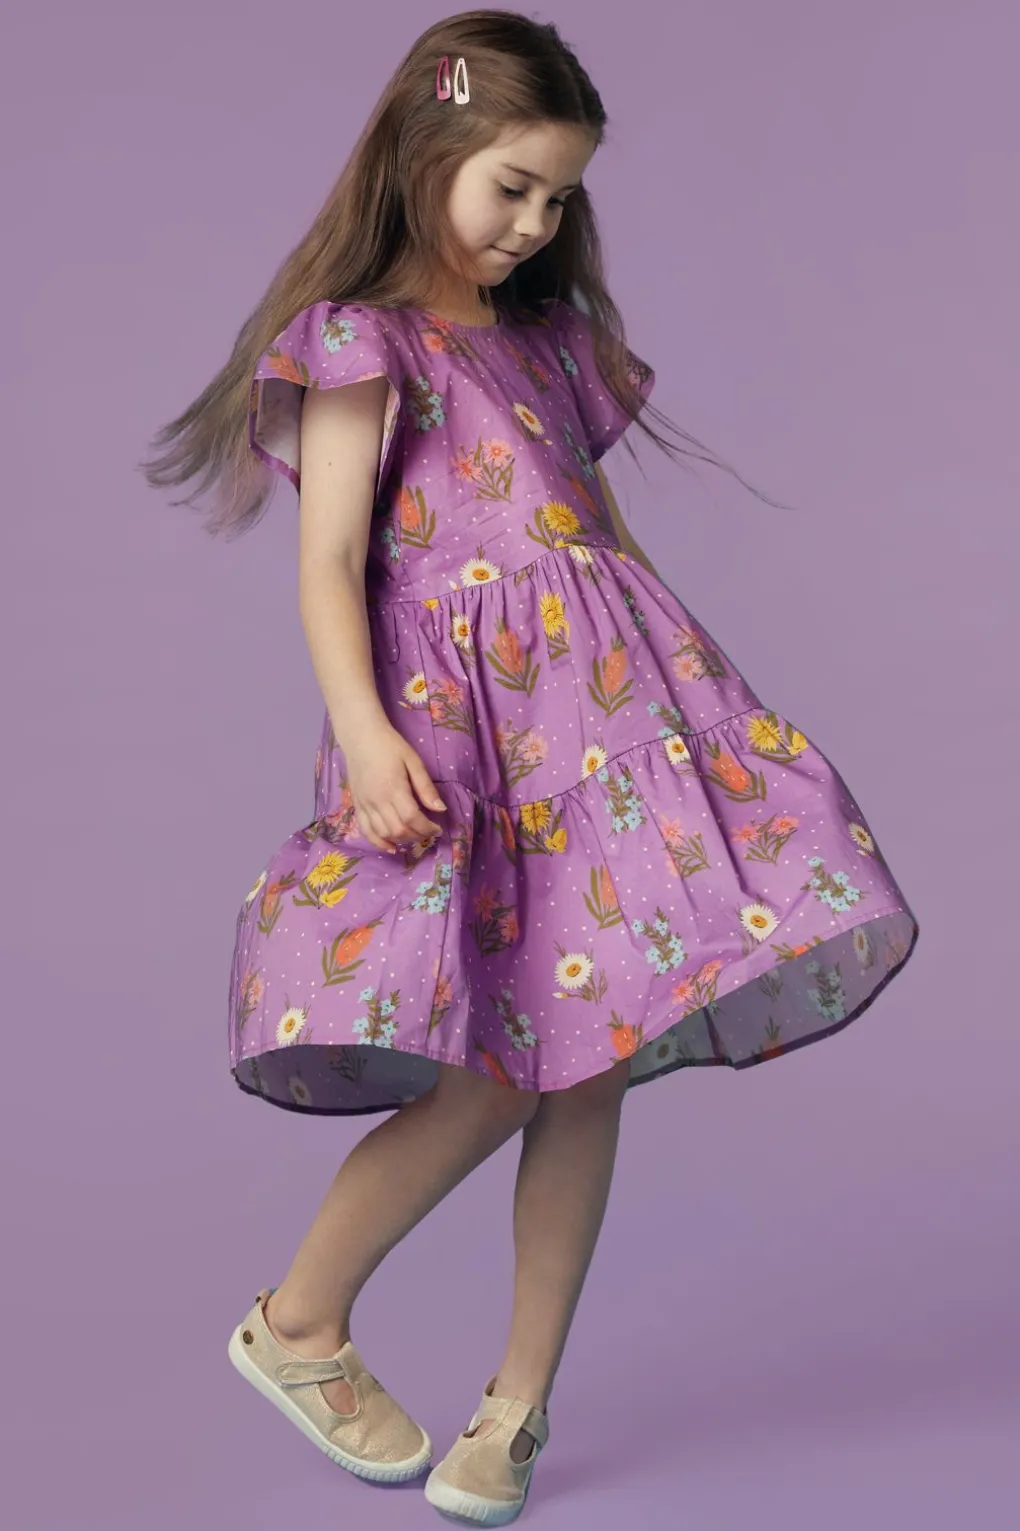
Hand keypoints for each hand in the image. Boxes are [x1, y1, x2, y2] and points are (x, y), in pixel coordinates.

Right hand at [343, 720, 447, 853]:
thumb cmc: (390, 746)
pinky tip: (391, 847)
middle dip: (417, 836)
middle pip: (399, 830)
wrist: (360, 737)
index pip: (412, 819)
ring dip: (402, 840)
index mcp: (393, 789)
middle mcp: (377, 800)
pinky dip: (378, 842)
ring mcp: (365, 805)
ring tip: (414, 835)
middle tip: (429, 832)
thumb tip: (441, 809)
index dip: (427, 828)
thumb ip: (426, 787)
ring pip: (384, 833)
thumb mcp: (413, 761)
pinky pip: (366, 831)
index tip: (438, 828)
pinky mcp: (357, 805)